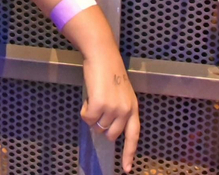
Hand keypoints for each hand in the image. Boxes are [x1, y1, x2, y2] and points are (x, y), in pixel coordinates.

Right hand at [80, 49, 140, 172]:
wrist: (103, 56)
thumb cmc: (110, 72)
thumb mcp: (121, 94)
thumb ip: (119, 112)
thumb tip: (106, 130)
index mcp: (133, 108)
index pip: (133, 136)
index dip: (129, 154)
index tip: (126, 169)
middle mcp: (126, 111)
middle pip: (110, 134)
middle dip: (101, 126)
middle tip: (99, 108)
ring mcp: (113, 109)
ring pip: (97, 127)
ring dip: (92, 116)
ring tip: (95, 98)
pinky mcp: (99, 105)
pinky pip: (87, 118)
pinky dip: (84, 110)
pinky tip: (89, 97)